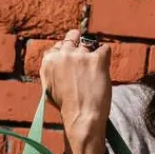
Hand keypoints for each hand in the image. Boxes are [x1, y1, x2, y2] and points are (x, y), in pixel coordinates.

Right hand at [40, 30, 111, 150]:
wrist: (82, 117)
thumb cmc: (66, 108)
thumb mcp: (49, 87)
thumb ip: (52, 70)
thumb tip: (57, 60)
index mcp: (48, 61)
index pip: (58, 46)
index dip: (66, 52)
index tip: (72, 61)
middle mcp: (63, 55)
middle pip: (72, 36)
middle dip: (78, 43)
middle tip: (86, 56)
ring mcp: (80, 55)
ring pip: (89, 41)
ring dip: (92, 52)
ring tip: (94, 69)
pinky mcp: (97, 59)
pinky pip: (105, 48)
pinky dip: (106, 57)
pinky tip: (103, 70)